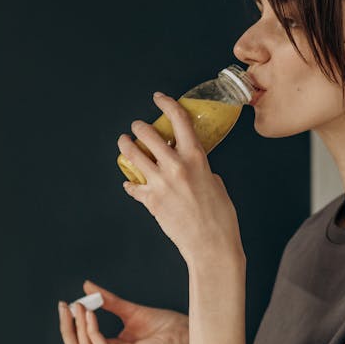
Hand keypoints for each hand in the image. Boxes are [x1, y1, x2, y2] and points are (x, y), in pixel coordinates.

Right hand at [58, 280, 188, 343]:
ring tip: (80, 307)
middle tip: (66, 306)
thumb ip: (109, 301)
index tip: (65, 306)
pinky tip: (91, 314)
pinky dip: (92, 331)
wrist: (189, 333)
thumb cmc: (166, 324)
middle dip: (67, 330)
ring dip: (79, 328)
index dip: (68, 329)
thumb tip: (87, 287)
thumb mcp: (132, 310)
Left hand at [117, 92, 244, 267]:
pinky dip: (131, 184)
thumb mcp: (216, 182)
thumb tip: (190, 166)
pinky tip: (130, 183)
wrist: (211, 245)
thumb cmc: (220, 217)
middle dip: (139, 127)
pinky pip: (134, 187)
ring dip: (126, 146)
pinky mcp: (151, 201)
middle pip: (148, 134)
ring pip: (133, 156)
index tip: (158, 98)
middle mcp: (175, 166)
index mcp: (196, 158)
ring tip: (124, 142)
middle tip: (137, 126)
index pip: (179, 120)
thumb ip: (200, 168)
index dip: (166, 104)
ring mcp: (160, 184)